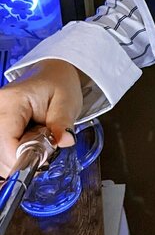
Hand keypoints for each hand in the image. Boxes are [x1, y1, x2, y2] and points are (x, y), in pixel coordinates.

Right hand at [0, 60, 83, 175]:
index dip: (24, 158)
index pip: (7, 143)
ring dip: (17, 157)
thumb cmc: (59, 84)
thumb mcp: (67, 102)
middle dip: (21, 160)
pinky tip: (25, 145)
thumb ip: (63, 123)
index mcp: (12, 102)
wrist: (51, 74)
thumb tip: (65, 141)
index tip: (43, 159)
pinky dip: (13, 154)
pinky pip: (1, 150)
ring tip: (35, 142)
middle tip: (43, 148)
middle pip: (0, 152)